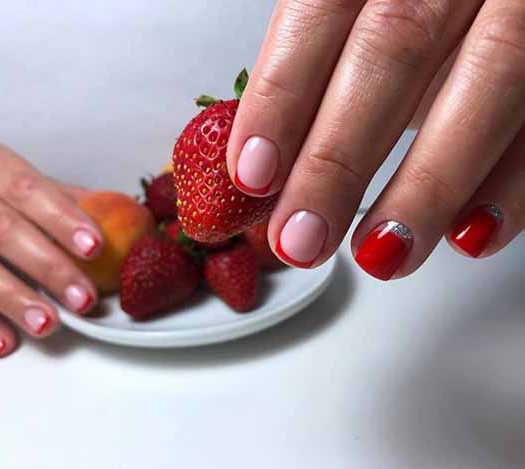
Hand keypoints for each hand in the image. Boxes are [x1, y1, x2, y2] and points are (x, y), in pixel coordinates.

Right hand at [0, 143, 102, 357]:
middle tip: (83, 299)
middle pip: (2, 230)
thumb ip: (68, 200)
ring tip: (48, 324)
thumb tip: (131, 218)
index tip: (95, 247)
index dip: (62, 220)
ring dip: (12, 299)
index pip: (29, 190)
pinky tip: (4, 342)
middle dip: (47, 267)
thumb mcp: (24, 184)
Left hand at [227, 0, 524, 278]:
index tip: (253, 176)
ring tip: (381, 255)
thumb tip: (267, 166)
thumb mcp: (362, 20)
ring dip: (426, 186)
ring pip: (489, 76)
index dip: (281, 97)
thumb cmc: (418, 6)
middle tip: (302, 239)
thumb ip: (320, 71)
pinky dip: (514, 182)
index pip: (317, 13)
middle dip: (338, 160)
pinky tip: (469, 232)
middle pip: (390, 51)